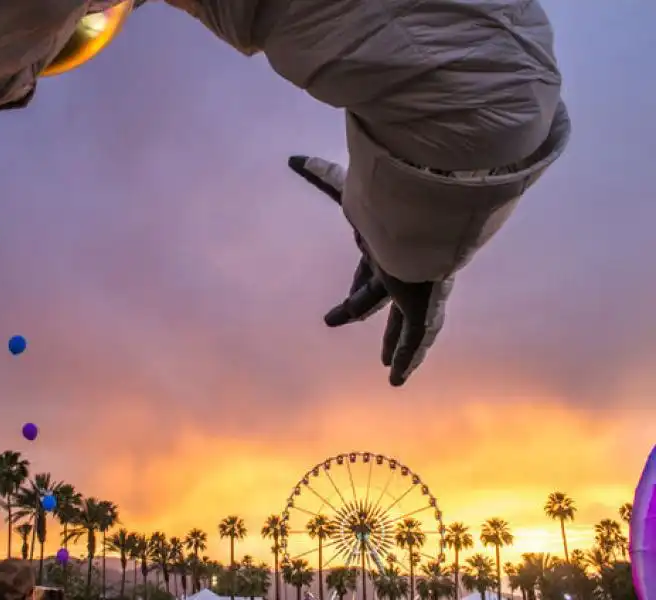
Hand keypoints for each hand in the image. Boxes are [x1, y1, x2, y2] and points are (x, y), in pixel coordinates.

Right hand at [288, 155, 451, 385]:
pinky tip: (398, 379)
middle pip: (378, 298)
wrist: (423, 219)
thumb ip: (325, 174)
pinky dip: (407, 360)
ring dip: (393, 344)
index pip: (365, 274)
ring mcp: (414, 291)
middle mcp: (399, 272)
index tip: (345, 309)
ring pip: (404, 325)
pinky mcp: (424, 308)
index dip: (355, 289)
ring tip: (387, 366)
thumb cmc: (387, 208)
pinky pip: (415, 340)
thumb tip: (295, 156)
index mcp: (382, 249)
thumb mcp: (349, 192)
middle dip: (363, 310)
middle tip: (345, 324)